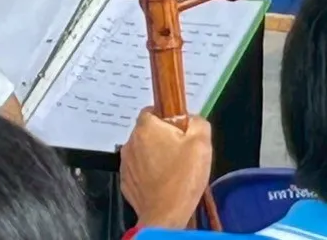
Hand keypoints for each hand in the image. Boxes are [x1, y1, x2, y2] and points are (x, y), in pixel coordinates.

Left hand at [120, 109, 212, 228]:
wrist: (165, 216)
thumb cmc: (183, 177)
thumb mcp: (201, 143)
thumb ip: (198, 122)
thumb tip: (192, 119)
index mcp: (146, 127)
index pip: (151, 110)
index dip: (167, 118)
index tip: (179, 130)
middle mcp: (130, 142)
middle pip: (147, 131)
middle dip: (161, 137)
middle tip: (180, 151)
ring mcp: (125, 163)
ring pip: (141, 150)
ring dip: (153, 155)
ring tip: (171, 170)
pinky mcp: (125, 182)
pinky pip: (137, 170)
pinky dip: (147, 172)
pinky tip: (161, 182)